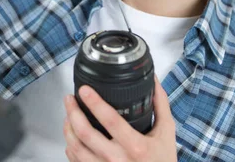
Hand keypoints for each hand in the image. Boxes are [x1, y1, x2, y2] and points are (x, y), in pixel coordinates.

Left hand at [63, 76, 177, 161]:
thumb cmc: (162, 161)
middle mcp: (118, 160)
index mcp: (136, 146)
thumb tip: (152, 81)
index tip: (85, 90)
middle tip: (70, 99)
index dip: (94, 102)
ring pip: (76, 148)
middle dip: (73, 112)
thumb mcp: (166, 133)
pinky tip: (72, 136)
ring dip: (68, 128)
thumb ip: (160, 105)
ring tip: (68, 115)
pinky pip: (76, 160)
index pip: (110, 120)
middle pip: (86, 133)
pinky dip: (71, 146)